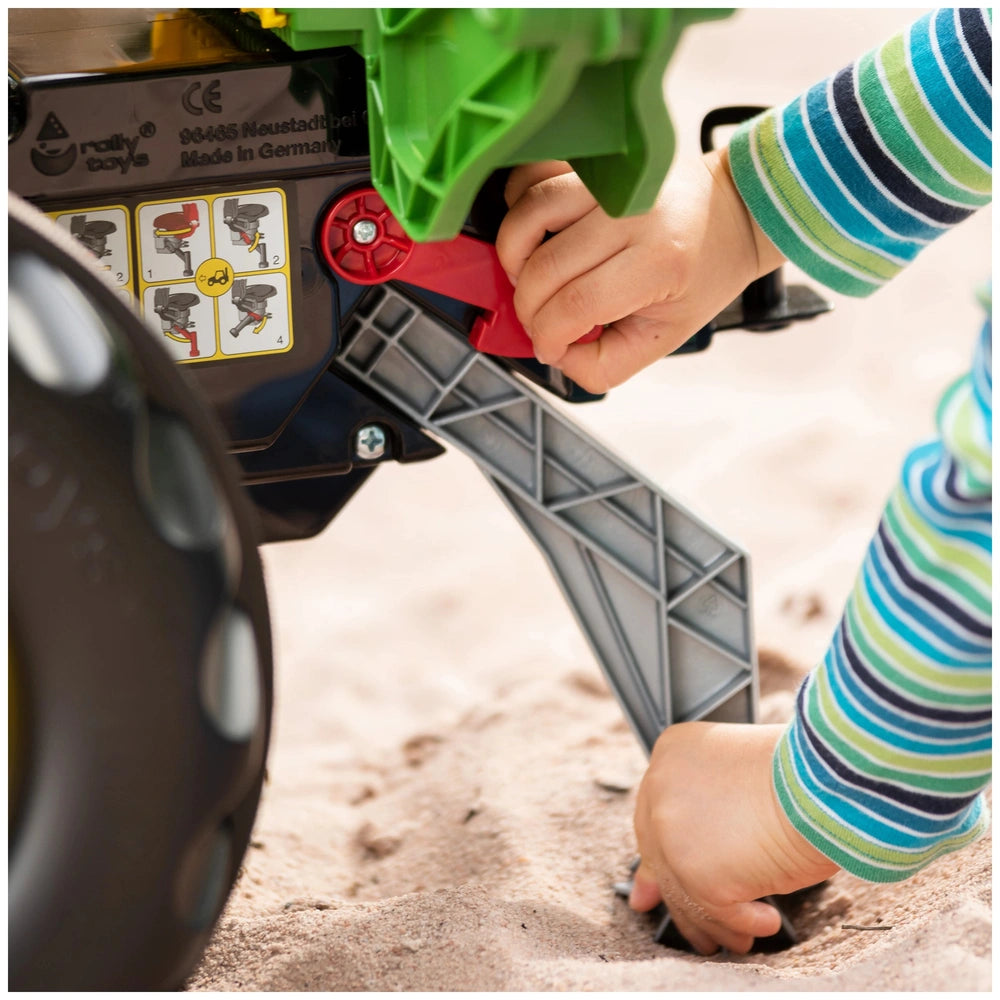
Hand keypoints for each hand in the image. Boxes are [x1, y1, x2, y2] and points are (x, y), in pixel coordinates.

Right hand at [496, 152, 783, 392]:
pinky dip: (518, 205)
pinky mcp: (595, 161)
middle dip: (528, 307)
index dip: (547, 336)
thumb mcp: (664, 337)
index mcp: (659, 262)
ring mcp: (611, 181)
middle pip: (545, 267)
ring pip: (530, 215)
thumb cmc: (700, 274)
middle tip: (539, 320)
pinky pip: (533, 174)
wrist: (732, 214)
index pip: (575, 305)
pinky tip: (533, 233)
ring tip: (529, 277)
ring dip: (513, 256)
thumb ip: (606, 363)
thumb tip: (556, 356)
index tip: (548, 347)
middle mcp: (633, 213)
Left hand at [630, 722, 838, 954]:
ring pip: (686, 890)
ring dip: (715, 921)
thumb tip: (700, 853)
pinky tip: (767, 923)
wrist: (825, 781)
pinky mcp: (698, 873)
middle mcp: (660, 788)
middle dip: (673, 895)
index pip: (654, 812)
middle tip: (693, 929)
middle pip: (662, 853)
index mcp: (672, 754)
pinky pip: (719, 911)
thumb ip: (711, 805)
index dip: (657, 853)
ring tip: (740, 938)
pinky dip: (745, 923)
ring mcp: (674, 833)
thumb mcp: (741, 775)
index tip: (651, 888)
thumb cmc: (801, 773)